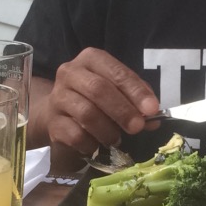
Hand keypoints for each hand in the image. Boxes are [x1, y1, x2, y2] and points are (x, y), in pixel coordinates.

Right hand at [45, 48, 160, 154]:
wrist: (57, 114)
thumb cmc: (94, 99)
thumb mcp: (117, 92)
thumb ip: (136, 101)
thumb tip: (153, 119)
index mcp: (91, 59)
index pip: (116, 72)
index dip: (135, 91)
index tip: (152, 109)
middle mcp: (70, 72)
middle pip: (98, 89)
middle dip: (122, 110)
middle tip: (137, 127)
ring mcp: (58, 97)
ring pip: (86, 113)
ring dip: (108, 130)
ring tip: (117, 139)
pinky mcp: (52, 122)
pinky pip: (75, 135)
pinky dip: (92, 143)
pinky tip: (97, 145)